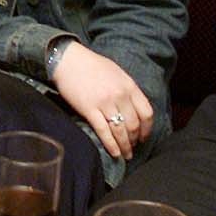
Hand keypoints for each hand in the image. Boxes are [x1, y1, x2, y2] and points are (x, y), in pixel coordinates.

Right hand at [52, 43, 152, 159]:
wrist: (68, 60)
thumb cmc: (91, 65)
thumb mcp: (116, 73)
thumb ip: (127, 90)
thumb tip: (132, 109)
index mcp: (129, 86)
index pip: (146, 113)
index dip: (147, 129)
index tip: (143, 137)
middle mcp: (120, 95)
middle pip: (134, 125)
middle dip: (134, 140)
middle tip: (132, 148)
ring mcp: (105, 103)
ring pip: (120, 131)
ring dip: (124, 146)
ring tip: (125, 155)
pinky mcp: (89, 109)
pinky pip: (104, 131)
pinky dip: (111, 145)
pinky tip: (114, 153)